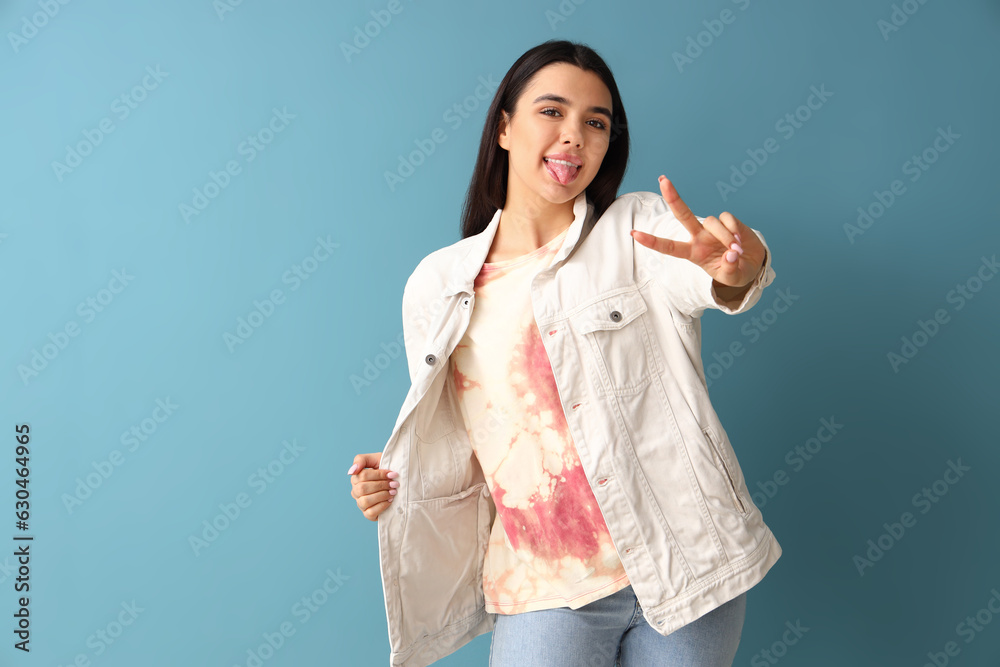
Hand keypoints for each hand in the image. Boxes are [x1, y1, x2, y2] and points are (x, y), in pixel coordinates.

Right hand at [348, 452, 398, 520]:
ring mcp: (361, 503)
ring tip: (393, 492)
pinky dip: (382, 506)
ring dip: (382, 496)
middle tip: (394, 484)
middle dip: (381, 485)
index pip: (363, 476)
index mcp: (356, 478)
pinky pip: (370, 513)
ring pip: (365, 501)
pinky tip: (390, 500)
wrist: (401, 482)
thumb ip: (361, 460)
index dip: (379, 475)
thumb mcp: (376, 459)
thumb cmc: (386, 469)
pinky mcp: (368, 514)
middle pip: (362, 489)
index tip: (392, 474)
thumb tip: (351, 471)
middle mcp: (356, 491)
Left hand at [629, 176, 764, 287]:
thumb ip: (729, 269)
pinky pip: (727, 219)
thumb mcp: (731, 277)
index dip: (651, 241)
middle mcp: (699, 237)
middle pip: (683, 214)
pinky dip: (734, 229)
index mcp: (693, 253)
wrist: (752, 263)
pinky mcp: (727, 220)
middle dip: (673, 197)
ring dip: (725, 237)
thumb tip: (732, 254)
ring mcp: (712, 228)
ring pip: (712, 222)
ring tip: (736, 250)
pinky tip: (740, 239)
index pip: (669, 247)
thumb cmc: (735, 271)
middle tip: (663, 180)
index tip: (634, 234)